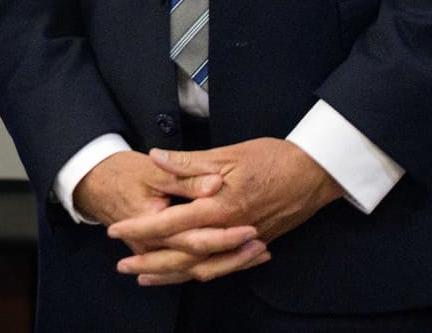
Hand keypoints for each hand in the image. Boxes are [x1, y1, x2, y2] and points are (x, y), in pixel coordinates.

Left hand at [105, 138, 341, 285]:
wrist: (315, 173)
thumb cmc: (272, 158)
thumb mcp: (227, 153)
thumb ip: (188, 162)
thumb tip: (155, 157)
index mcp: (219, 205)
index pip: (170, 222)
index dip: (141, 228)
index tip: (116, 231)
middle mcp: (229, 230)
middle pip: (182, 255)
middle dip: (149, 262)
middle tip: (122, 265)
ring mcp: (244, 242)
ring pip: (202, 268)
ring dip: (171, 275)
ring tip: (145, 277)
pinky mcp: (255, 245)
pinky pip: (223, 268)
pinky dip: (201, 274)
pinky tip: (186, 275)